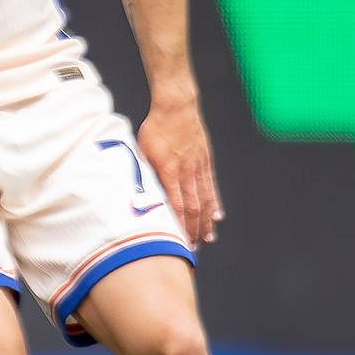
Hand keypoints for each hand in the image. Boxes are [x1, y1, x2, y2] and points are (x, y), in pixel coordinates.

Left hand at [140, 99, 223, 243]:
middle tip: (193, 247)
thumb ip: (143, 172)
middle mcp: (187, 172)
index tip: (177, 240)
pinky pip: (211, 186)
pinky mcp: (205, 161)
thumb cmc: (154, 128)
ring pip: (205, 199)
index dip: (179, 225)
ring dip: (206, 221)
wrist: (177, 107)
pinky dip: (214, 203)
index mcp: (169, 171)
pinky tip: (217, 215)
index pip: (176, 205)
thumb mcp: (141, 149)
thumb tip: (137, 192)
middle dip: (193, 229)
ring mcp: (199, 167)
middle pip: (193, 207)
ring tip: (208, 237)